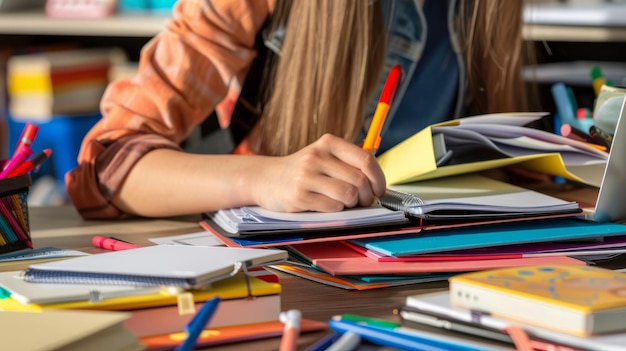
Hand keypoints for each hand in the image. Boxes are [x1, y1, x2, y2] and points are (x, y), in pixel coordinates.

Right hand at [255, 134, 386, 212]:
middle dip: (366, 196)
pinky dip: (336, 210)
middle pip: (359, 180)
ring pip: (348, 195)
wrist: (267, 179)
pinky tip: (327, 205)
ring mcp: (306, 176)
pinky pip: (332, 207)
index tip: (379, 190)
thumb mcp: (324, 156)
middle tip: (362, 201)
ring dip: (351, 204)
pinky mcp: (299, 196)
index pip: (365, 159)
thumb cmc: (303, 171)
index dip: (378, 178)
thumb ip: (348, 162)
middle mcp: (316, 156)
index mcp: (328, 143)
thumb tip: (377, 181)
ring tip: (344, 202)